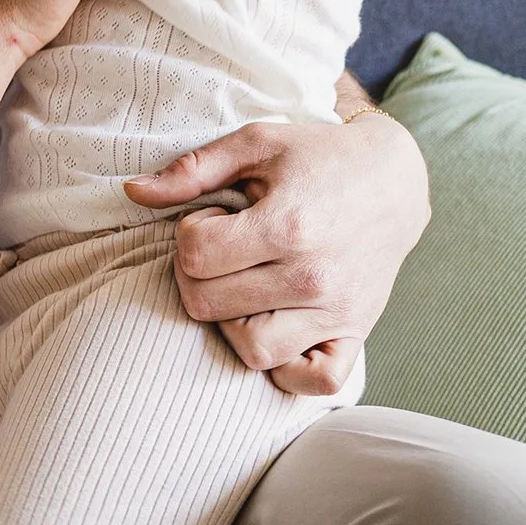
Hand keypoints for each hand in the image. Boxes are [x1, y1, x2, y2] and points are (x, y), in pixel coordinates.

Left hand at [124, 112, 428, 395]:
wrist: (393, 179)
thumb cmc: (317, 157)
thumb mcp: (256, 143)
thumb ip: (192, 170)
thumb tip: (131, 191)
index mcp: (287, 224)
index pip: (195, 256)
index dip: (188, 235)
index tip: (209, 220)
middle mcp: (313, 276)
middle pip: (209, 305)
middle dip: (198, 274)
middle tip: (220, 250)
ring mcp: (336, 312)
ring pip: (251, 350)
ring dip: (232, 322)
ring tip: (243, 286)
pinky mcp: (355, 334)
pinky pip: (312, 381)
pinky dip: (287, 366)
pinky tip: (276, 325)